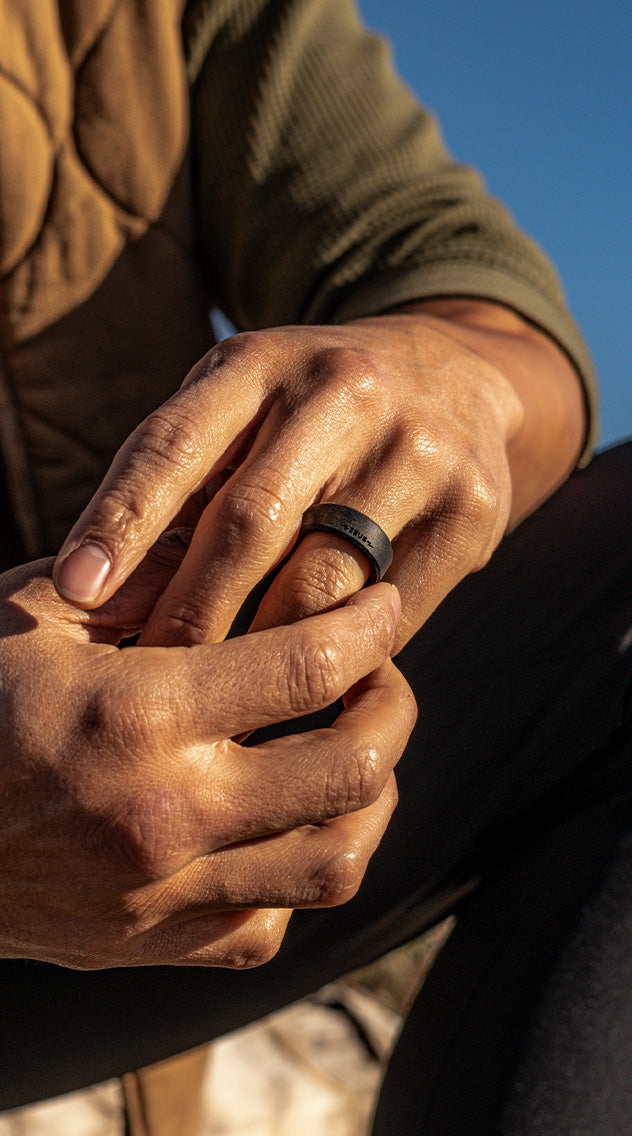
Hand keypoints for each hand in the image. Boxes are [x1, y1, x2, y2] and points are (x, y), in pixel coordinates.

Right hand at [0, 547, 412, 968]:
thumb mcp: (32, 615)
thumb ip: (138, 574)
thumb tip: (230, 530)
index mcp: (138, 713)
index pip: (310, 665)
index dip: (371, 625)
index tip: (381, 603)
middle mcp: (165, 813)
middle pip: (352, 769)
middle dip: (393, 707)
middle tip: (380, 673)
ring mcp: (162, 895)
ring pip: (334, 863)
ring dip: (372, 798)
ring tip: (358, 748)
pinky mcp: (148, 944)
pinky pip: (266, 927)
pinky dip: (299, 874)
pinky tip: (288, 823)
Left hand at [53, 301, 583, 649]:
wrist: (457, 376)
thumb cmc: (313, 409)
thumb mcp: (245, 403)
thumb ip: (182, 476)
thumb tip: (103, 591)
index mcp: (263, 361)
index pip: (176, 443)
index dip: (121, 520)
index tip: (78, 592)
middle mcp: (344, 392)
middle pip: (249, 523)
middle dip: (190, 611)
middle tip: (149, 675)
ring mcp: (417, 448)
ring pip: (321, 581)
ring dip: (262, 649)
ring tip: (222, 697)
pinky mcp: (472, 508)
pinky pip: (390, 609)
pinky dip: (342, 654)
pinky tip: (308, 683)